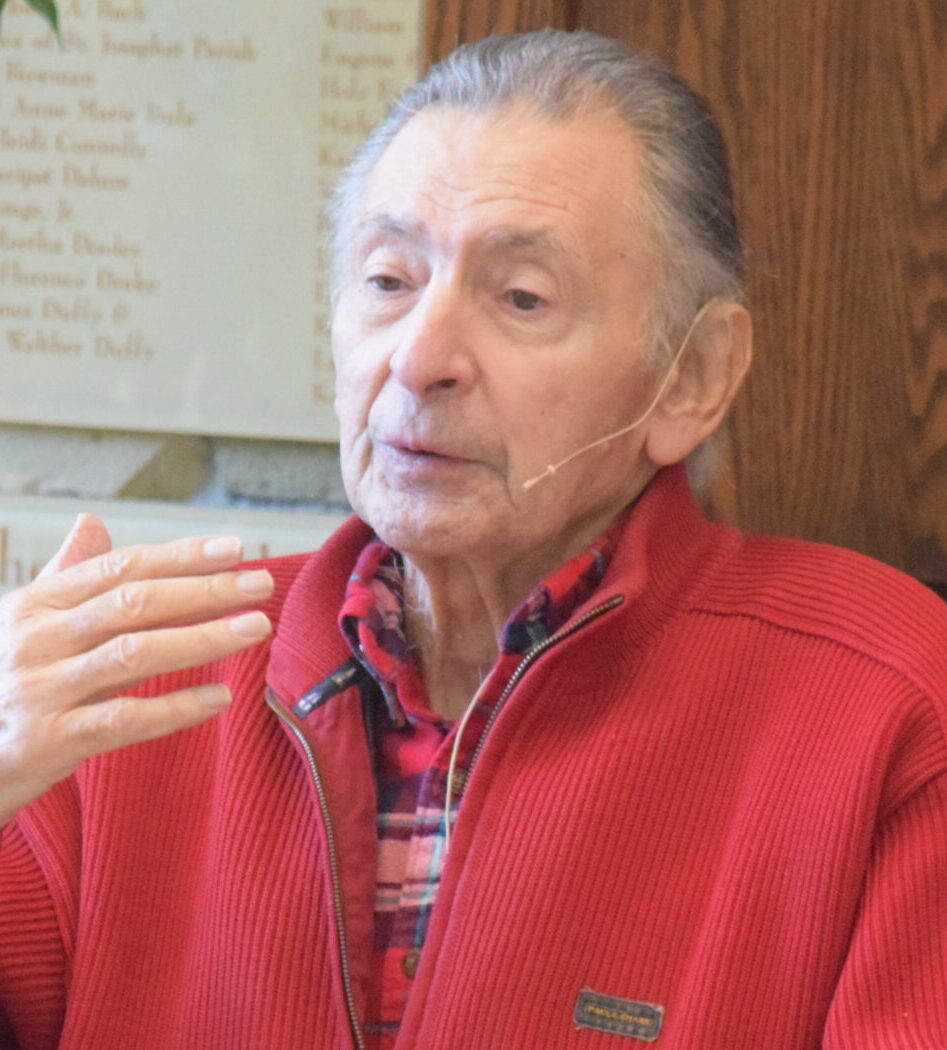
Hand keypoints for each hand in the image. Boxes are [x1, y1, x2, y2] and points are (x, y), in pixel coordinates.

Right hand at [0, 515, 273, 824]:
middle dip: (205, 590)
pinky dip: (175, 708)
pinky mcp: (50, 741)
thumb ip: (67, 576)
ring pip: (135, 654)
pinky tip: (220, 698)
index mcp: (37, 603)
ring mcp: (42, 690)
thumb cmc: (0, 680)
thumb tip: (93, 522)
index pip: (121, 567)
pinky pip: (124, 720)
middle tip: (261, 583)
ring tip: (256, 627)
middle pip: (135, 603)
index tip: (234, 549)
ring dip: (203, 638)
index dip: (181, 555)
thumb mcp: (24, 622)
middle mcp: (38, 639)